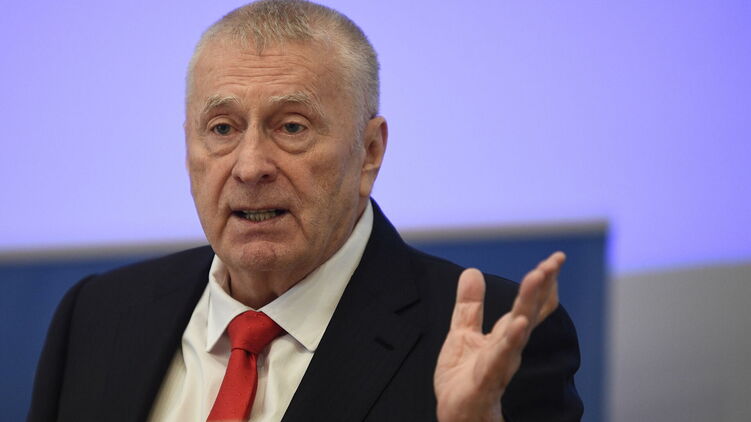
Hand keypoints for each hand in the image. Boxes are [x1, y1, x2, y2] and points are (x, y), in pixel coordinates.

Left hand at [434, 252, 564, 421]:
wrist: (455, 417)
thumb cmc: (463, 380)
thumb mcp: (462, 334)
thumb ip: (469, 306)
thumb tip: (472, 271)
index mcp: (505, 336)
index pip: (529, 306)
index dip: (542, 284)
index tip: (556, 259)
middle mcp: (509, 348)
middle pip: (528, 313)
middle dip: (541, 287)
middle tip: (553, 262)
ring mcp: (500, 364)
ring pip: (518, 332)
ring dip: (528, 305)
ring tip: (537, 278)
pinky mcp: (486, 381)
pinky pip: (499, 359)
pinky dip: (510, 342)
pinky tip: (518, 325)